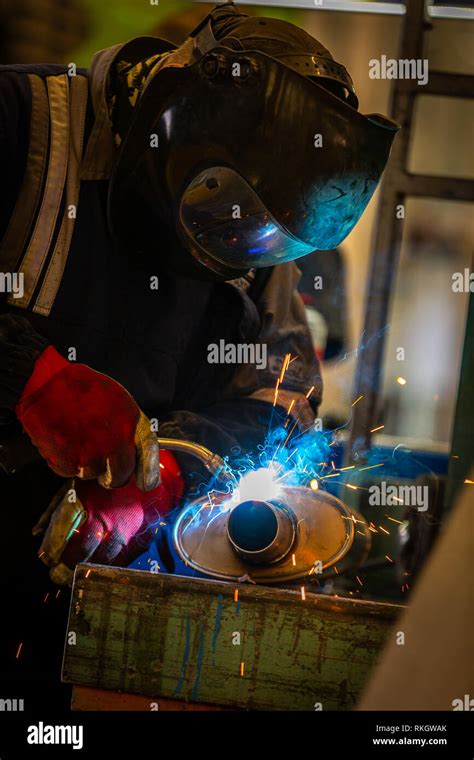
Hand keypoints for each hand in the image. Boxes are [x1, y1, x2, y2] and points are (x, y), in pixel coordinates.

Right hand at [16, 346, 159, 489]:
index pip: (148, 456)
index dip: (148, 474)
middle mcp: (115, 443)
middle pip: (120, 476)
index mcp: (131, 424)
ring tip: (77, 438)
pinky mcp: (69, 463)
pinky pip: (70, 471)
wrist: (47, 385)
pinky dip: (66, 461)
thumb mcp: (117, 400)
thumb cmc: (81, 388)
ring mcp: (92, 455)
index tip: (146, 483)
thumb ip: (129, 426)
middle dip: (113, 476)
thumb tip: (134, 449)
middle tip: (102, 463)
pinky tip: (64, 440)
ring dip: (86, 463)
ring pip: (93, 474)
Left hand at [33, 450, 183, 584]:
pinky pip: (121, 562)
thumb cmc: (105, 482)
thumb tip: (36, 532)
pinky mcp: (139, 539)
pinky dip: (107, 569)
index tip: (47, 559)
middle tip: (57, 576)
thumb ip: (55, 509)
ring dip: (85, 572)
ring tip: (74, 577)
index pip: (62, 533)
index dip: (51, 549)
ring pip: (101, 561)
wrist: (146, 477)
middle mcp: (105, 519)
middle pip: (81, 552)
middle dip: (65, 568)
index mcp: (86, 503)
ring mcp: (124, 531)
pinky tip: (97, 570)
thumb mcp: (76, 486)